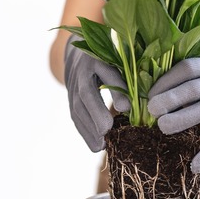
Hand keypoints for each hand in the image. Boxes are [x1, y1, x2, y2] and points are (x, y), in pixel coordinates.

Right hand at [64, 36, 129, 150]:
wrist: (79, 52)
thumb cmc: (109, 58)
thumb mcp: (119, 61)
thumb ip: (126, 79)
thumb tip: (129, 108)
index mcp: (97, 57)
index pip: (106, 71)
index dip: (115, 88)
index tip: (125, 108)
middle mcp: (81, 70)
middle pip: (86, 93)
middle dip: (96, 113)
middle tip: (106, 132)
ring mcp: (72, 85)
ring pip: (76, 107)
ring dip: (88, 129)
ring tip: (100, 146)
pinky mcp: (70, 97)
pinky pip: (75, 115)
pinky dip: (84, 131)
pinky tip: (95, 145)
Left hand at [147, 56, 199, 172]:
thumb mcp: (199, 69)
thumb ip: (177, 74)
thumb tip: (141, 87)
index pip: (186, 69)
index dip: (165, 81)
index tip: (149, 94)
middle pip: (192, 90)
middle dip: (170, 100)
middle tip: (152, 110)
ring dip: (181, 120)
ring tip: (162, 127)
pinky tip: (193, 166)